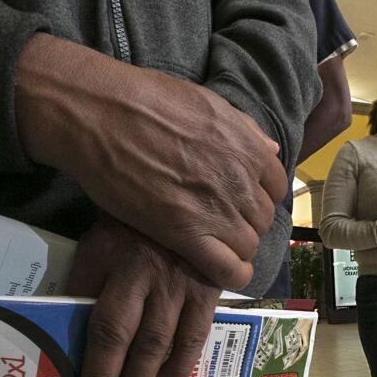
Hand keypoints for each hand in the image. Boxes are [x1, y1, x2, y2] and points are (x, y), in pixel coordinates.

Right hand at [15, 33, 285, 289]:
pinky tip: (220, 273)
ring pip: (248, 245)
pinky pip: (227, 269)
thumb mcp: (206, 102)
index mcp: (247, 147)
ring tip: (210, 242)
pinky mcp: (185, 233)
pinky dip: (231, 276)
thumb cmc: (145, 100)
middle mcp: (239, 179)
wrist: (100, 115)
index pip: (275, 187)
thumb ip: (243, 129)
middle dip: (245, 223)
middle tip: (218, 222)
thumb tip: (270, 149)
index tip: (239, 201)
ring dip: (234, 247)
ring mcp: (215, 208)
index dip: (258, 196)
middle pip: (262, 219)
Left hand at [65, 216, 220, 376]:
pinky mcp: (209, 287)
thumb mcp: (97, 243)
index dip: (98, 366)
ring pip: (165, 340)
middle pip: (134, 338)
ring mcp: (181, 282)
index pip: (104, 323)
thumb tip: (64, 327)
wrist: (182, 195)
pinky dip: (183, 360)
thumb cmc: (127, 225)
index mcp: (113, 261)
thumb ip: (85, 282)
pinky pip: (197, 333)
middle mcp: (148, 275)